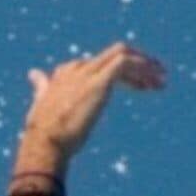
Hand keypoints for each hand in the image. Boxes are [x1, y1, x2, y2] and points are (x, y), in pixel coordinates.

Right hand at [17, 45, 165, 171]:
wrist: (45, 143)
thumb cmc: (43, 133)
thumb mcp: (41, 105)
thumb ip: (41, 88)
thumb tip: (33, 73)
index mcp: (64, 74)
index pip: (96, 62)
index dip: (120, 72)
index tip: (137, 86)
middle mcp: (77, 69)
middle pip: (114, 53)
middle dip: (137, 61)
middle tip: (156, 75)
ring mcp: (88, 73)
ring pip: (124, 55)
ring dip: (146, 67)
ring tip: (162, 82)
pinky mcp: (99, 81)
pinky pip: (126, 64)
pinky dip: (143, 69)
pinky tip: (155, 84)